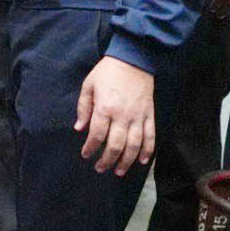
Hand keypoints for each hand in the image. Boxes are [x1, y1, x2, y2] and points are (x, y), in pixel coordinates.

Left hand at [75, 55, 155, 175]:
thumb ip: (83, 108)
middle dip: (107, 160)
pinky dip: (148, 151)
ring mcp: (138, 116)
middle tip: (100, 168)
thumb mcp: (89, 85)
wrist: (134, 59)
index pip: (97, 135)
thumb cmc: (107, 72)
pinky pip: (150, 137)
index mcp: (105, 107)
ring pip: (134, 145)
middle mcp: (123, 115)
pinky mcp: (150, 115)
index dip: (90, 148)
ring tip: (119, 171)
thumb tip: (79, 128)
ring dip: (127, 161)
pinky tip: (142, 161)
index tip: (85, 155)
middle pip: (116, 145)